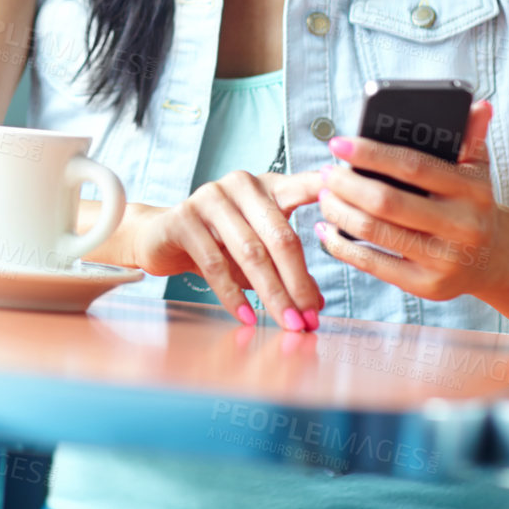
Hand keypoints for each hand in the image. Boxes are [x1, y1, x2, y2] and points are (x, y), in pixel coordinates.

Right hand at [123, 170, 325, 329]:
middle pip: (279, 236)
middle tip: (310, 318)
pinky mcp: (183, 218)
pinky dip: (234, 295)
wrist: (160, 237)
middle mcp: (240, 185)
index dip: (325, 192)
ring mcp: (209, 198)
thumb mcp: (257, 251)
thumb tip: (316, 305)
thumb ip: (287, 269)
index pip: (303, 187)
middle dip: (298, 282)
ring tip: (286, 323)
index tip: (349, 201)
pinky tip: (248, 316)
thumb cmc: (217, 242)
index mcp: (266, 186)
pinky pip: (214, 263)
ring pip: (250, 252)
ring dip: (272, 294)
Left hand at [314, 99, 499, 300]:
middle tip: (327, 172)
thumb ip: (470, 137)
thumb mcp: (477, 171)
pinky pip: (373, 264)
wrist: (493, 259)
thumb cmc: (472, 205)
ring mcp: (443, 260)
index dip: (371, 153)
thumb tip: (478, 105)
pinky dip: (342, 246)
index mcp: (472, 192)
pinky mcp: (425, 286)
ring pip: (375, 232)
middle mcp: (462, 228)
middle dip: (348, 185)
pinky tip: (327, 230)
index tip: (339, 143)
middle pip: (387, 202)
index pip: (413, 167)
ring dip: (340, 212)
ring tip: (325, 196)